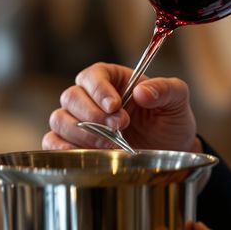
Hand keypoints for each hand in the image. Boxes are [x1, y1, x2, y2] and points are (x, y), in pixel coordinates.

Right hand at [43, 62, 197, 151]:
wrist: (170, 153)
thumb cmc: (170, 122)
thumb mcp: (177, 101)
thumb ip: (165, 90)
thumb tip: (142, 91)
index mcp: (113, 80)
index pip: (92, 75)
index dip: (99, 89)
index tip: (115, 106)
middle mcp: (91, 98)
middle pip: (71, 96)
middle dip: (93, 114)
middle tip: (119, 127)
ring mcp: (79, 121)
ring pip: (60, 119)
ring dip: (82, 132)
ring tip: (110, 143)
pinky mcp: (74, 144)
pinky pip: (52, 142)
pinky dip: (63, 148)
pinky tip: (86, 154)